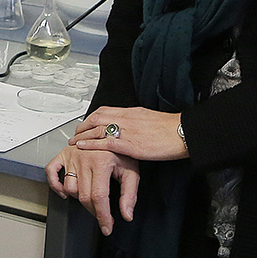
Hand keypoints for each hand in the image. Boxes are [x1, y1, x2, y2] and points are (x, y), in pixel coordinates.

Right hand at [46, 145, 140, 235]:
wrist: (111, 131)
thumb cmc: (121, 149)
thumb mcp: (131, 170)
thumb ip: (130, 194)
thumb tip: (126, 214)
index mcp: (101, 162)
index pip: (99, 197)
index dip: (102, 216)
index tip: (106, 227)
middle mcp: (84, 158)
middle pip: (84, 196)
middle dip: (94, 211)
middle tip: (102, 215)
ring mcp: (71, 155)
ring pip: (69, 188)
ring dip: (78, 198)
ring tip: (90, 196)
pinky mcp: (63, 153)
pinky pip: (51, 171)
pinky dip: (55, 184)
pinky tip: (64, 191)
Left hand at [72, 107, 186, 161]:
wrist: (182, 132)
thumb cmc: (170, 128)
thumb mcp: (149, 119)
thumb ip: (136, 121)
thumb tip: (130, 125)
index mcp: (131, 112)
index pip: (104, 110)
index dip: (91, 117)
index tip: (85, 123)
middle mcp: (126, 119)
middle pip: (96, 118)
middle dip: (83, 126)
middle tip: (75, 134)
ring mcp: (127, 131)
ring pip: (97, 129)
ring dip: (83, 135)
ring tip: (74, 142)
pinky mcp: (130, 145)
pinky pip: (105, 143)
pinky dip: (91, 144)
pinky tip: (83, 147)